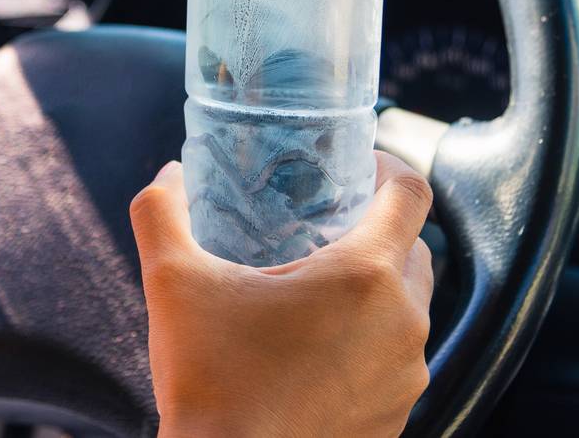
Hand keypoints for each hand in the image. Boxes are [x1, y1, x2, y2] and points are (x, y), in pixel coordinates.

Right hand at [130, 153, 434, 437]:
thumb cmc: (210, 381)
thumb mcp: (172, 282)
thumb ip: (163, 213)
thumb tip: (167, 174)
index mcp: (365, 276)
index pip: (413, 194)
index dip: (390, 167)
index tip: (361, 165)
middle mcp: (403, 324)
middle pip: (415, 250)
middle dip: (377, 229)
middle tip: (324, 225)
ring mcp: (407, 377)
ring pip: (408, 308)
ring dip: (374, 289)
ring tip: (315, 290)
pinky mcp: (395, 417)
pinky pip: (395, 360)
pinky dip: (368, 342)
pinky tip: (315, 348)